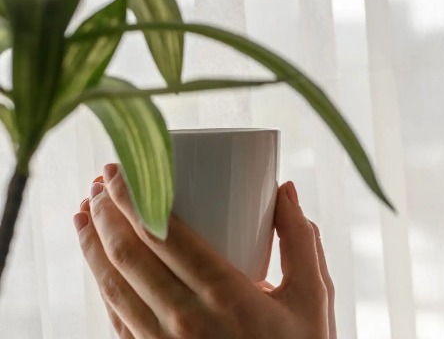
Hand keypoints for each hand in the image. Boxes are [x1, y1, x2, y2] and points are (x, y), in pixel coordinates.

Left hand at [73, 164, 335, 338]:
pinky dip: (100, 285)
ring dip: (92, 244)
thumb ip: (301, 240)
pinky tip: (98, 265)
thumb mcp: (312, 297)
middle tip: (101, 180)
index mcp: (226, 295)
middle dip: (107, 211)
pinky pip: (117, 319)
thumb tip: (286, 189)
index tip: (121, 169)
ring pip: (112, 287)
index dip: (132, 196)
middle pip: (129, 254)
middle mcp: (186, 320)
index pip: (164, 234)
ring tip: (85, 212)